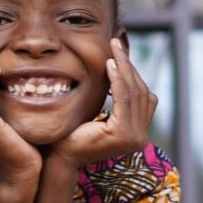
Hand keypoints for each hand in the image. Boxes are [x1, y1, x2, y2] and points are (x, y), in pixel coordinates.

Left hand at [54, 39, 158, 168]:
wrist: (59, 157)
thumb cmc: (72, 135)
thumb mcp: (97, 115)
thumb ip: (112, 101)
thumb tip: (117, 73)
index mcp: (137, 134)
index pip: (143, 98)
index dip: (133, 74)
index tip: (120, 54)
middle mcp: (140, 138)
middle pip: (141, 92)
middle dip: (129, 66)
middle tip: (117, 44)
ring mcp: (134, 138)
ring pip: (134, 93)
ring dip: (124, 68)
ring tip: (113, 50)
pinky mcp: (123, 134)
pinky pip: (123, 99)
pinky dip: (117, 80)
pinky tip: (109, 65)